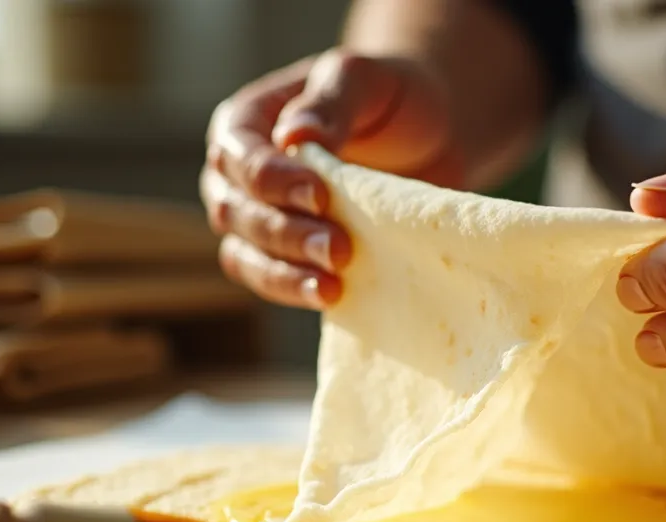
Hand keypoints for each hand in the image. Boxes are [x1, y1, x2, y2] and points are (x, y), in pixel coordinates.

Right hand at [201, 49, 463, 308]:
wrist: (428, 135)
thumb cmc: (390, 97)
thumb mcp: (364, 79)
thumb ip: (330, 101)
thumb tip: (292, 137)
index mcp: (244, 123)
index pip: (240, 157)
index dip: (274, 181)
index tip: (321, 195)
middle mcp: (238, 176)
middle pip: (238, 213)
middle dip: (286, 234)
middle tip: (338, 249)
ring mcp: (258, 221)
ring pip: (247, 257)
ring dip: (285, 276)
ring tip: (331, 287)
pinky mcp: (287, 257)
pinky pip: (273, 282)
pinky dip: (296, 292)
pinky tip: (332, 298)